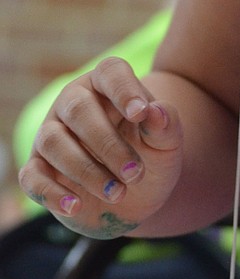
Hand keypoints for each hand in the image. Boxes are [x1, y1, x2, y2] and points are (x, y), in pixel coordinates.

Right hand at [18, 57, 183, 237]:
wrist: (136, 196)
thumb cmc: (151, 158)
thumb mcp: (167, 144)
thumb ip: (166, 125)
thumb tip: (156, 112)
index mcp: (107, 86)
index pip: (110, 72)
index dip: (123, 90)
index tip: (141, 114)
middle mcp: (73, 104)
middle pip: (78, 109)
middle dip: (108, 144)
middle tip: (135, 173)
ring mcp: (51, 135)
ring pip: (52, 141)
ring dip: (85, 170)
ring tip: (117, 193)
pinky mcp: (38, 170)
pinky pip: (32, 177)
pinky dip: (51, 193)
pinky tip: (76, 205)